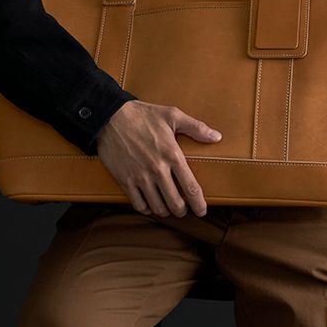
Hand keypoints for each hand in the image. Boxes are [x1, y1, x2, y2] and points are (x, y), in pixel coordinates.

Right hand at [94, 100, 221, 217]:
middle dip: (182, 211)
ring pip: (157, 207)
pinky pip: (138, 204)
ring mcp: (140, 177)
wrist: (110, 117)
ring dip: (165, 211)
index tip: (202, 211)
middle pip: (175, 203)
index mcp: (172, 155)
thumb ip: (196, 128)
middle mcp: (157, 169)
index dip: (199, 204)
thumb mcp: (172, 115)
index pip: (191, 188)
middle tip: (184, 209)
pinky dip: (146, 208)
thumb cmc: (143, 115)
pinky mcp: (124, 180)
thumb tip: (216, 137)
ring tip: (168, 207)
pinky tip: (150, 203)